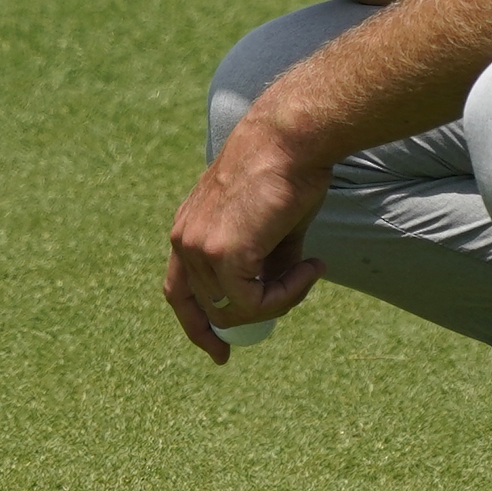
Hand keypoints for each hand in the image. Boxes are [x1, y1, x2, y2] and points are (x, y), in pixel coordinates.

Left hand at [162, 117, 330, 364]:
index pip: (179, 292)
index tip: (219, 350)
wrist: (291, 140)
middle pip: (209, 308)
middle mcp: (184, 241)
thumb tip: (276, 295)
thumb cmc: (287, 171)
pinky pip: (254, 303)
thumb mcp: (270, 225)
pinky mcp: (223, 254)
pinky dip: (286, 296)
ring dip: (280, 300)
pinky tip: (311, 267)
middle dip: (250, 318)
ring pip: (235, 310)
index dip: (197, 326)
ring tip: (310, 268)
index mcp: (188, 229)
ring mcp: (199, 248)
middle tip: (291, 300)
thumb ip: (266, 262)